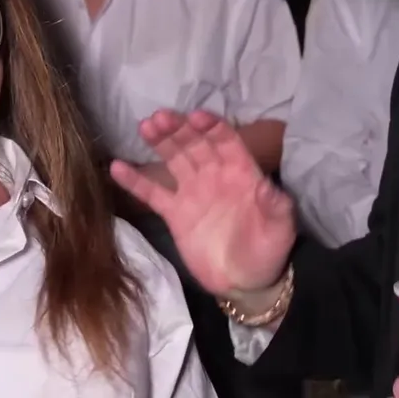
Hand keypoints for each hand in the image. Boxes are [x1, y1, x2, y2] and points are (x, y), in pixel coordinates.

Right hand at [110, 110, 296, 296]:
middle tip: (161, 117)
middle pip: (195, 144)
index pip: (226, 141)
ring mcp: (192, 192)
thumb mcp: (280, 230)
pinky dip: (136, 180)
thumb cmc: (267, 251)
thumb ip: (277, 207)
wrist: (244, 283)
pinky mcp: (174, 213)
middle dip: (180, 128)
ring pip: (174, 159)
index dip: (212, 127)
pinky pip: (153, 193)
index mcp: (241, 173)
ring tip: (145, 126)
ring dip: (161, 141)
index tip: (196, 117)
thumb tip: (270, 188)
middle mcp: (214, 175)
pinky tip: (117, 167)